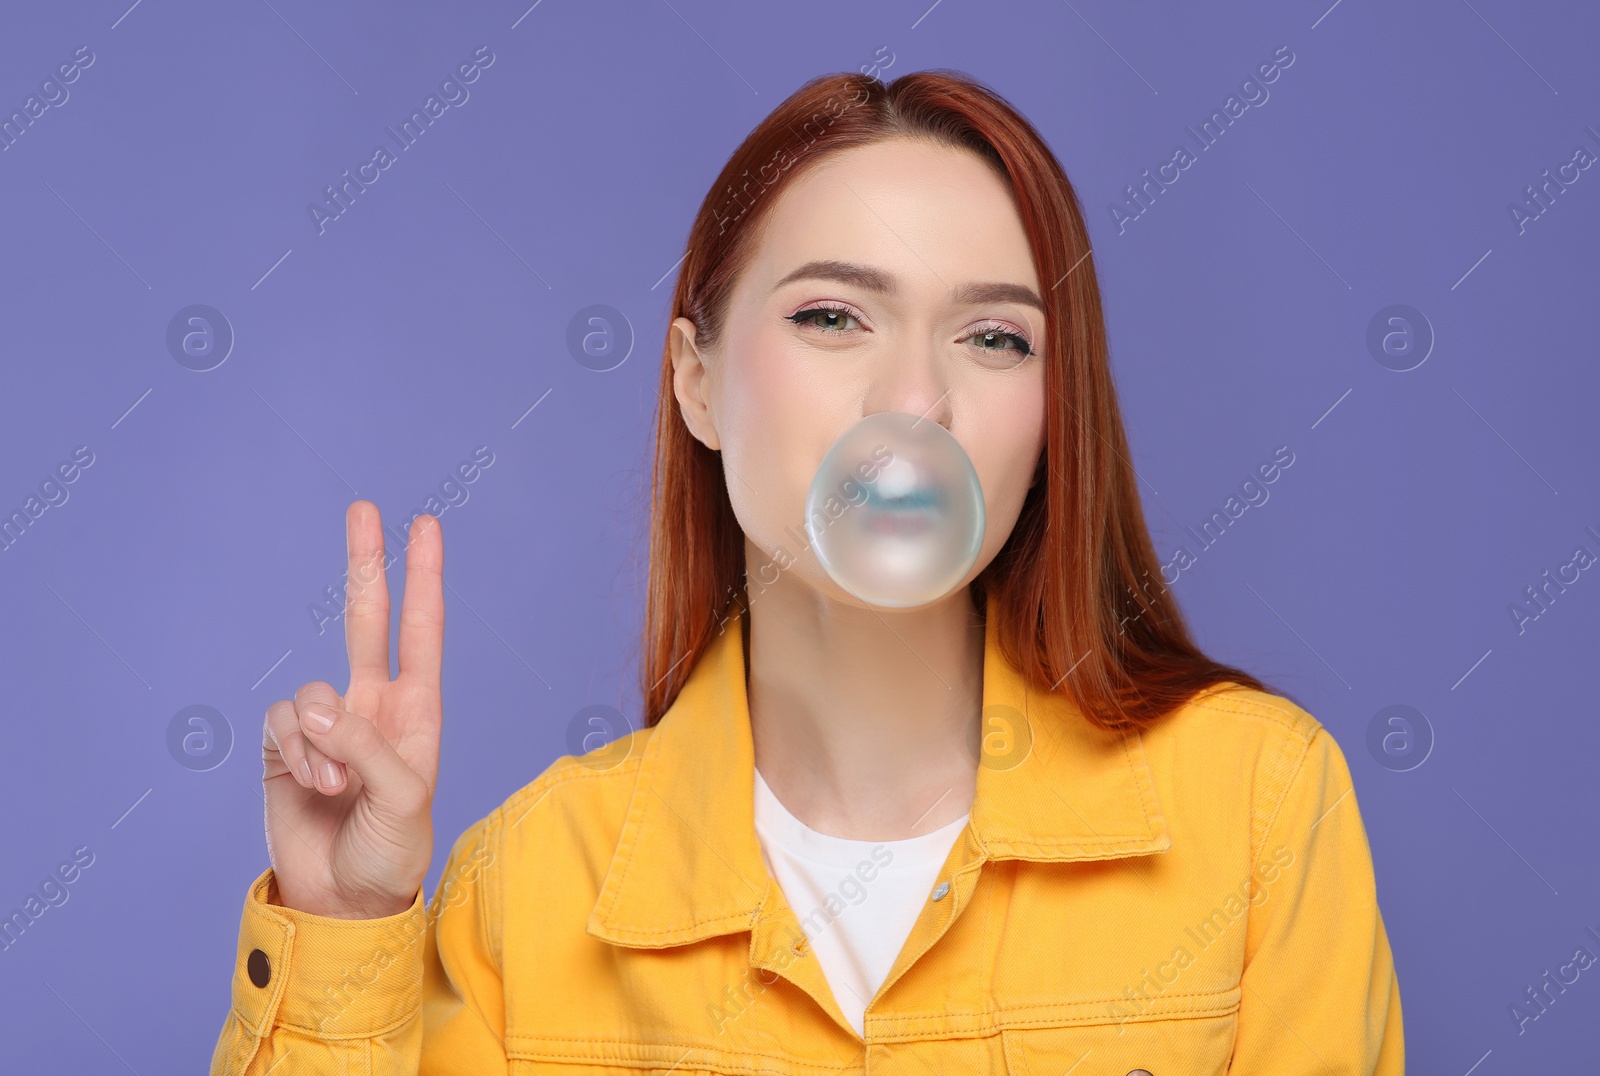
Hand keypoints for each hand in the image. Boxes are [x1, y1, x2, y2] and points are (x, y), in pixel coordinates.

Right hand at [260, 501, 442, 918]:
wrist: (344, 901)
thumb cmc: (392, 851)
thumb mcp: (402, 799)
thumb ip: (366, 746)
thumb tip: (317, 705)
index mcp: (417, 712)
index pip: (422, 631)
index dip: (423, 578)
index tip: (426, 526)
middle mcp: (373, 707)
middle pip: (366, 619)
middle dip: (365, 564)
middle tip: (365, 506)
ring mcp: (328, 725)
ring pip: (311, 692)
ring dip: (322, 743)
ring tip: (339, 789)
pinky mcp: (286, 747)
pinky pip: (282, 723)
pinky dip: (296, 755)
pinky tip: (312, 788)